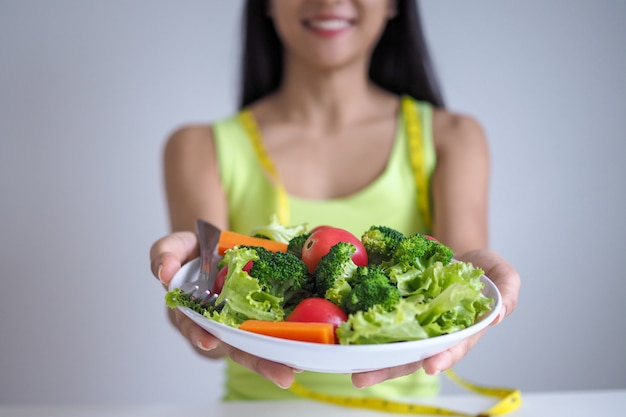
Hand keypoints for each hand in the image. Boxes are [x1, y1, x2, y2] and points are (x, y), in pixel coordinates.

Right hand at [149, 232, 298, 388]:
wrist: (210, 248)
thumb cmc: (189, 255)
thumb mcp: (173, 248)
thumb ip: (165, 256)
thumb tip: (165, 271)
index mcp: (191, 311)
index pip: (195, 326)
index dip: (200, 335)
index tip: (209, 341)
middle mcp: (216, 324)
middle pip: (234, 347)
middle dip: (256, 362)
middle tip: (280, 375)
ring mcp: (237, 322)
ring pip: (254, 347)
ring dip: (273, 360)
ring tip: (293, 371)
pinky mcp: (255, 315)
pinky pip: (269, 332)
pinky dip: (283, 343)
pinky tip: (300, 355)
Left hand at [351, 249, 519, 387]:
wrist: (457, 257)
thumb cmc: (481, 271)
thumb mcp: (501, 274)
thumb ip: (507, 292)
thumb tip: (498, 315)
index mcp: (462, 331)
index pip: (452, 348)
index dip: (443, 357)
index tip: (431, 365)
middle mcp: (434, 333)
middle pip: (412, 356)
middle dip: (389, 369)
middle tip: (364, 377)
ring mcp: (413, 324)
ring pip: (392, 347)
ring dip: (372, 359)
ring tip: (351, 369)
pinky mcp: (396, 311)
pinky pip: (381, 323)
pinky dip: (365, 331)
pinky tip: (347, 337)